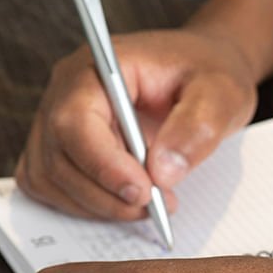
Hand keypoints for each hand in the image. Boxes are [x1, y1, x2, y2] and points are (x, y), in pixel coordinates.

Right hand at [16, 28, 257, 220]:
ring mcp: (57, 120)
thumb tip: (162, 172)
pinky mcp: (62, 148)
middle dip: (107, 194)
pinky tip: (125, 201)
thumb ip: (196, 127)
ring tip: (150, 203)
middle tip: (158, 205)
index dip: (103, 165)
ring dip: (98, 204)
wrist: (202, 74)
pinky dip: (86, 205)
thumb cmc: (208, 74)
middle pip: (59, 157)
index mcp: (99, 67)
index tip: (144, 192)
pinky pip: (53, 187)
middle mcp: (66, 91)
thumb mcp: (221, 93)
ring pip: (51, 179)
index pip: (76, 121)